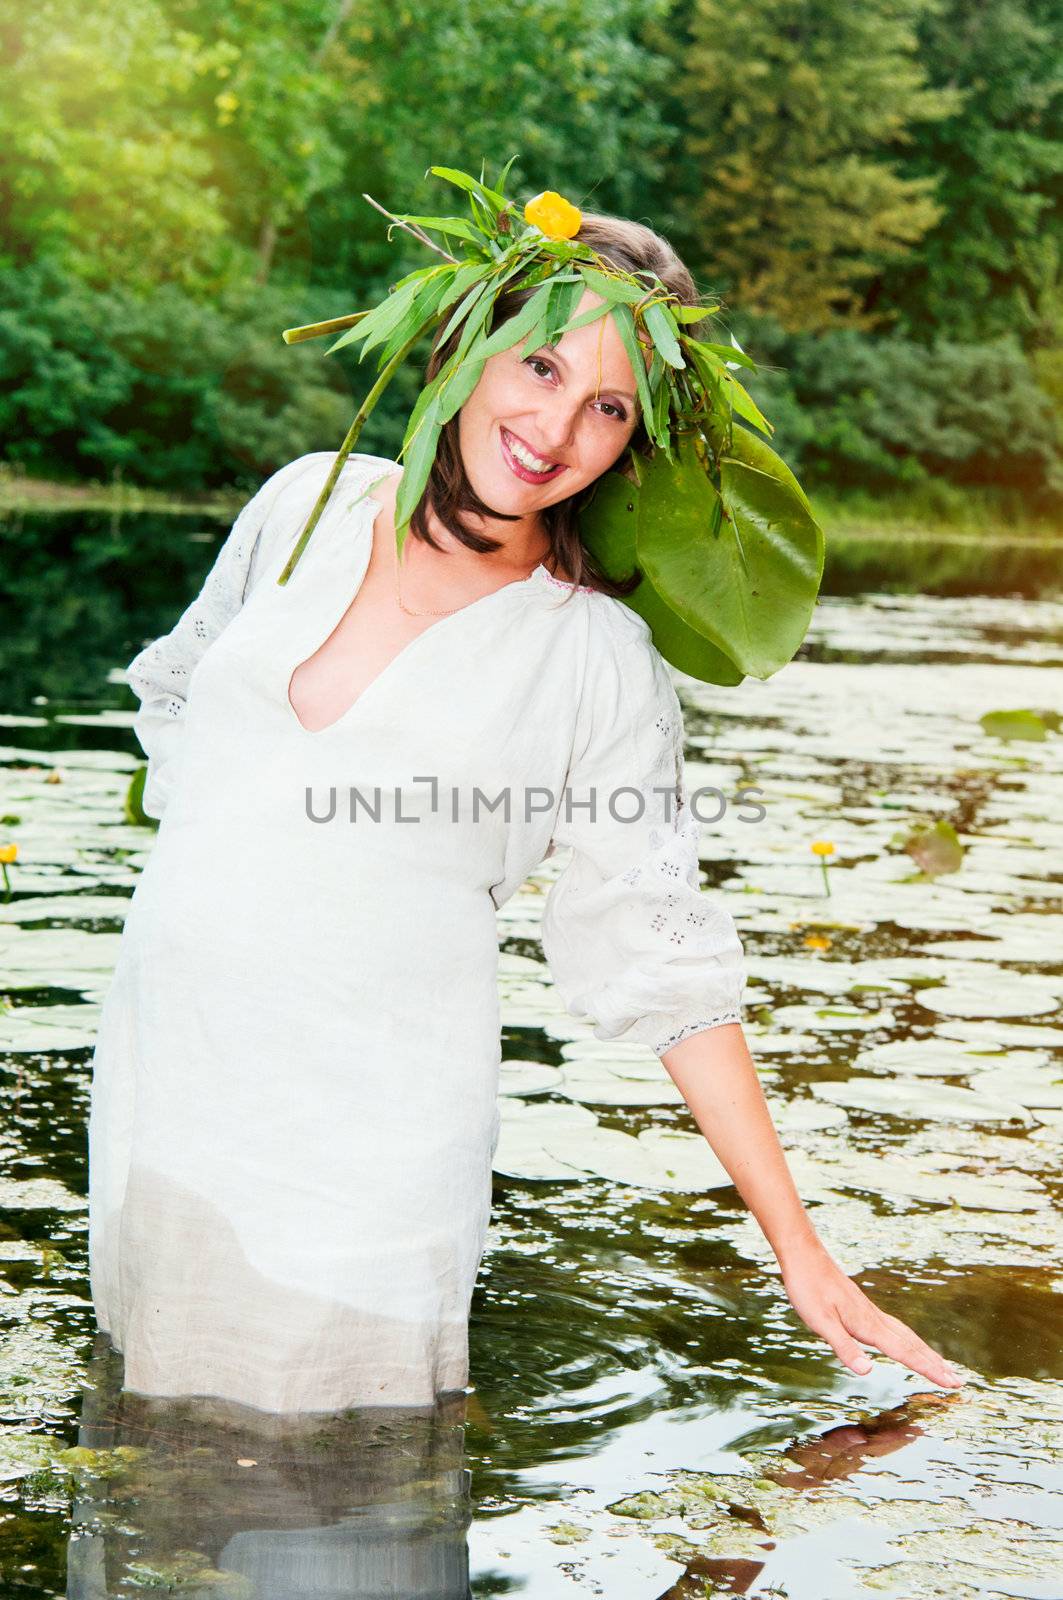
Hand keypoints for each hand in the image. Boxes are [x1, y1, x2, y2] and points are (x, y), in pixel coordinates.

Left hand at [778, 1238, 963, 1388]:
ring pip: (906, 1335)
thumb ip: (844, 1347)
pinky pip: (894, 1329)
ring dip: (925, 1352)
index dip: (928, 1369)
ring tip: (942, 1366)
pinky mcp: (862, 1308)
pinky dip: (909, 1341)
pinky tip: (905, 1343)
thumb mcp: (820, 1322)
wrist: (804, 1255)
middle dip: (935, 1364)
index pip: (905, 1352)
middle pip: (912, 1345)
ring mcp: (870, 1312)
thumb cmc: (808, 1288)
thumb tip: (867, 1372)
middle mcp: (874, 1319)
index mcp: (868, 1325)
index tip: (951, 1384)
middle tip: (958, 1382)